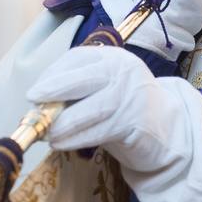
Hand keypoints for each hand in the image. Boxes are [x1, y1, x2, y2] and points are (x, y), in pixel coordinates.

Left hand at [26, 46, 201, 201]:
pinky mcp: (134, 123)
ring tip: (46, 133)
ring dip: (62, 123)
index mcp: (113, 57)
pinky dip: (75, 139)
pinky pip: (98, 131)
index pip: (76, 58)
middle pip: (83, 79)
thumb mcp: (103, 87)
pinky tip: (61, 143)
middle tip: (34, 104)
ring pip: (89, 109)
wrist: (167, 128)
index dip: (52, 75)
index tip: (36, 92)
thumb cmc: (125, 107)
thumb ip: (77, 89)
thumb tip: (39, 103)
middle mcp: (124, 72)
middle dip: (54, 91)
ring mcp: (131, 97)